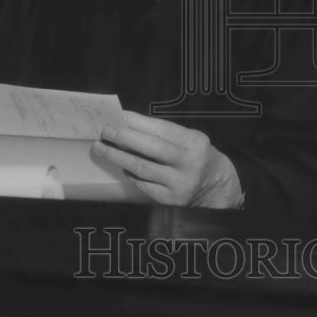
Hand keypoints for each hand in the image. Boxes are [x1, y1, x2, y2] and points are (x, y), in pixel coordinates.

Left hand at [92, 111, 242, 208]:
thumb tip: (128, 122)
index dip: (138, 123)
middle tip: (106, 131)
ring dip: (118, 157)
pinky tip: (120, 165)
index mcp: (195, 143)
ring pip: (142, 169)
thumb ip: (163, 132)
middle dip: (125, 138)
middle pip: (152, 149)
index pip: (163, 130)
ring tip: (102, 148)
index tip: (119, 116)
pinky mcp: (169, 200)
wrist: (215, 187)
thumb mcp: (189, 139)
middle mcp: (189, 164)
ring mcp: (179, 184)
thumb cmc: (197, 156)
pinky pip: (143, 184)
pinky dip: (129, 173)